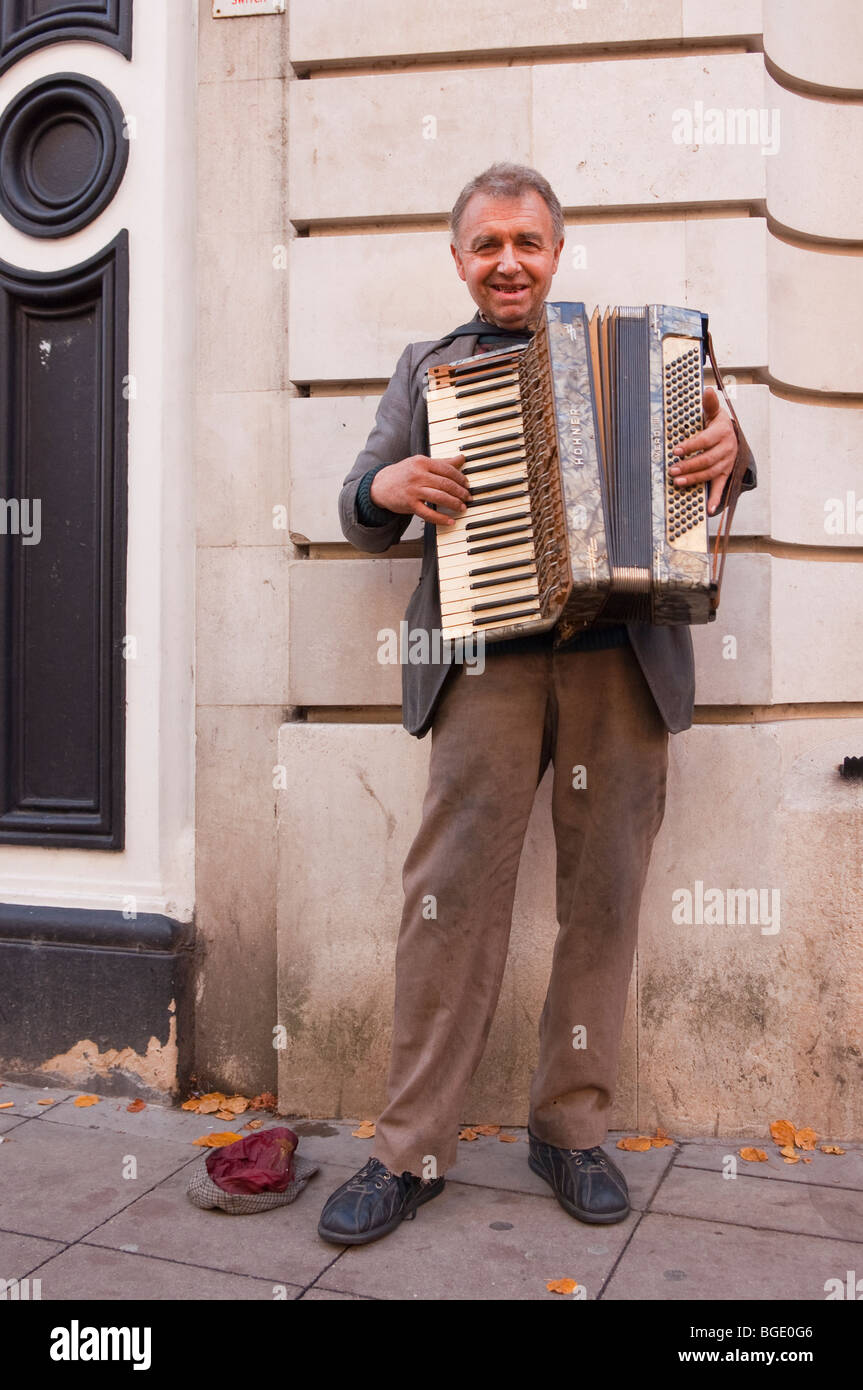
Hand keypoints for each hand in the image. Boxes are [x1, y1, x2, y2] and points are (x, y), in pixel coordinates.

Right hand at [370, 454, 470, 526]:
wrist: (380, 485)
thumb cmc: (403, 474)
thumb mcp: (420, 463)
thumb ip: (442, 462)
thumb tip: (462, 458)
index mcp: (422, 462)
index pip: (447, 469)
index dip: (460, 478)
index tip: (467, 484)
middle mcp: (418, 475)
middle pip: (445, 484)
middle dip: (460, 492)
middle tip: (468, 497)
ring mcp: (414, 490)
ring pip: (439, 497)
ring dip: (454, 503)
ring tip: (462, 507)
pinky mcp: (410, 504)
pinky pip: (428, 513)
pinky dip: (441, 518)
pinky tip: (450, 521)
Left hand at [668, 387, 737, 514]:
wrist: (735, 436)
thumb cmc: (718, 424)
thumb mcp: (715, 412)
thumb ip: (710, 403)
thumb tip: (707, 389)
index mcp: (722, 433)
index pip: (705, 441)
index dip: (691, 446)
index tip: (676, 450)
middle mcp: (726, 449)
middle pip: (706, 459)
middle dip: (689, 465)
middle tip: (672, 470)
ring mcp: (727, 463)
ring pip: (710, 473)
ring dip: (695, 479)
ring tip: (679, 482)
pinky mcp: (726, 473)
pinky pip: (722, 487)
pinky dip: (716, 499)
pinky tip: (709, 509)